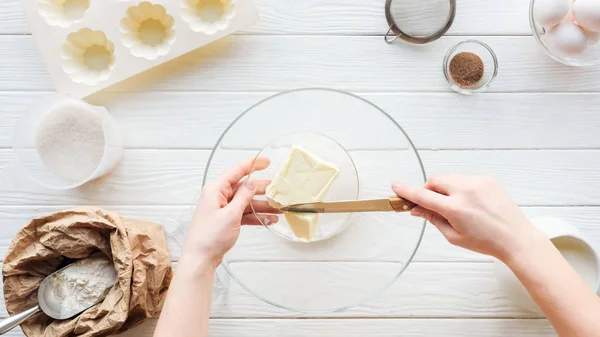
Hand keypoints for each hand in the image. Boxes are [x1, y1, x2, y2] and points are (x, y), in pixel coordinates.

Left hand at [183, 158, 280, 267]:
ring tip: (279, 208)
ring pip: (246, 202)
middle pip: (244, 188)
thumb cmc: (209, 237)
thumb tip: (252, 182)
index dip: (253, 165)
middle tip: (278, 191)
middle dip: (262, 190)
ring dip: (262, 206)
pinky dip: (256, 216)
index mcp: (215, 190)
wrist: (200, 258)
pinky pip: (244, 214)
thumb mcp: (231, 214)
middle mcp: (218, 196)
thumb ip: (243, 197)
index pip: (237, 171)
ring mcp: (222, 208)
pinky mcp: (226, 220)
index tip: (267, 162)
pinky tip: (269, 219)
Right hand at [392, 175, 544, 262]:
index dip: (407, 191)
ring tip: (455, 205)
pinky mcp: (487, 179)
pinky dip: (460, 187)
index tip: (396, 186)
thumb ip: (433, 218)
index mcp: (455, 209)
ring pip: (449, 177)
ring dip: (444, 188)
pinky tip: (470, 202)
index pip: (423, 196)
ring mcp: (478, 182)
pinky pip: (464, 178)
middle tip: (432, 203)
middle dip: (429, 189)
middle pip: (434, 180)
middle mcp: (466, 191)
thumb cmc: (486, 241)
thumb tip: (416, 209)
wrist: (515, 238)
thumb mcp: (453, 236)